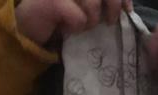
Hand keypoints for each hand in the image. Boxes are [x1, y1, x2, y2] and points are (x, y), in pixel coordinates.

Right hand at [15, 0, 131, 45]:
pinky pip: (79, 18)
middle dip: (112, 5)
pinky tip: (66, 27)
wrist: (30, 27)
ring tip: (82, 24)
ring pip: (93, 3)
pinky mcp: (52, 2)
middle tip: (109, 21)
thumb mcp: (86, 4)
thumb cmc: (62, 14)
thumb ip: (103, 0)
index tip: (126, 9)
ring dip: (92, 19)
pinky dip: (76, 28)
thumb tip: (127, 7)